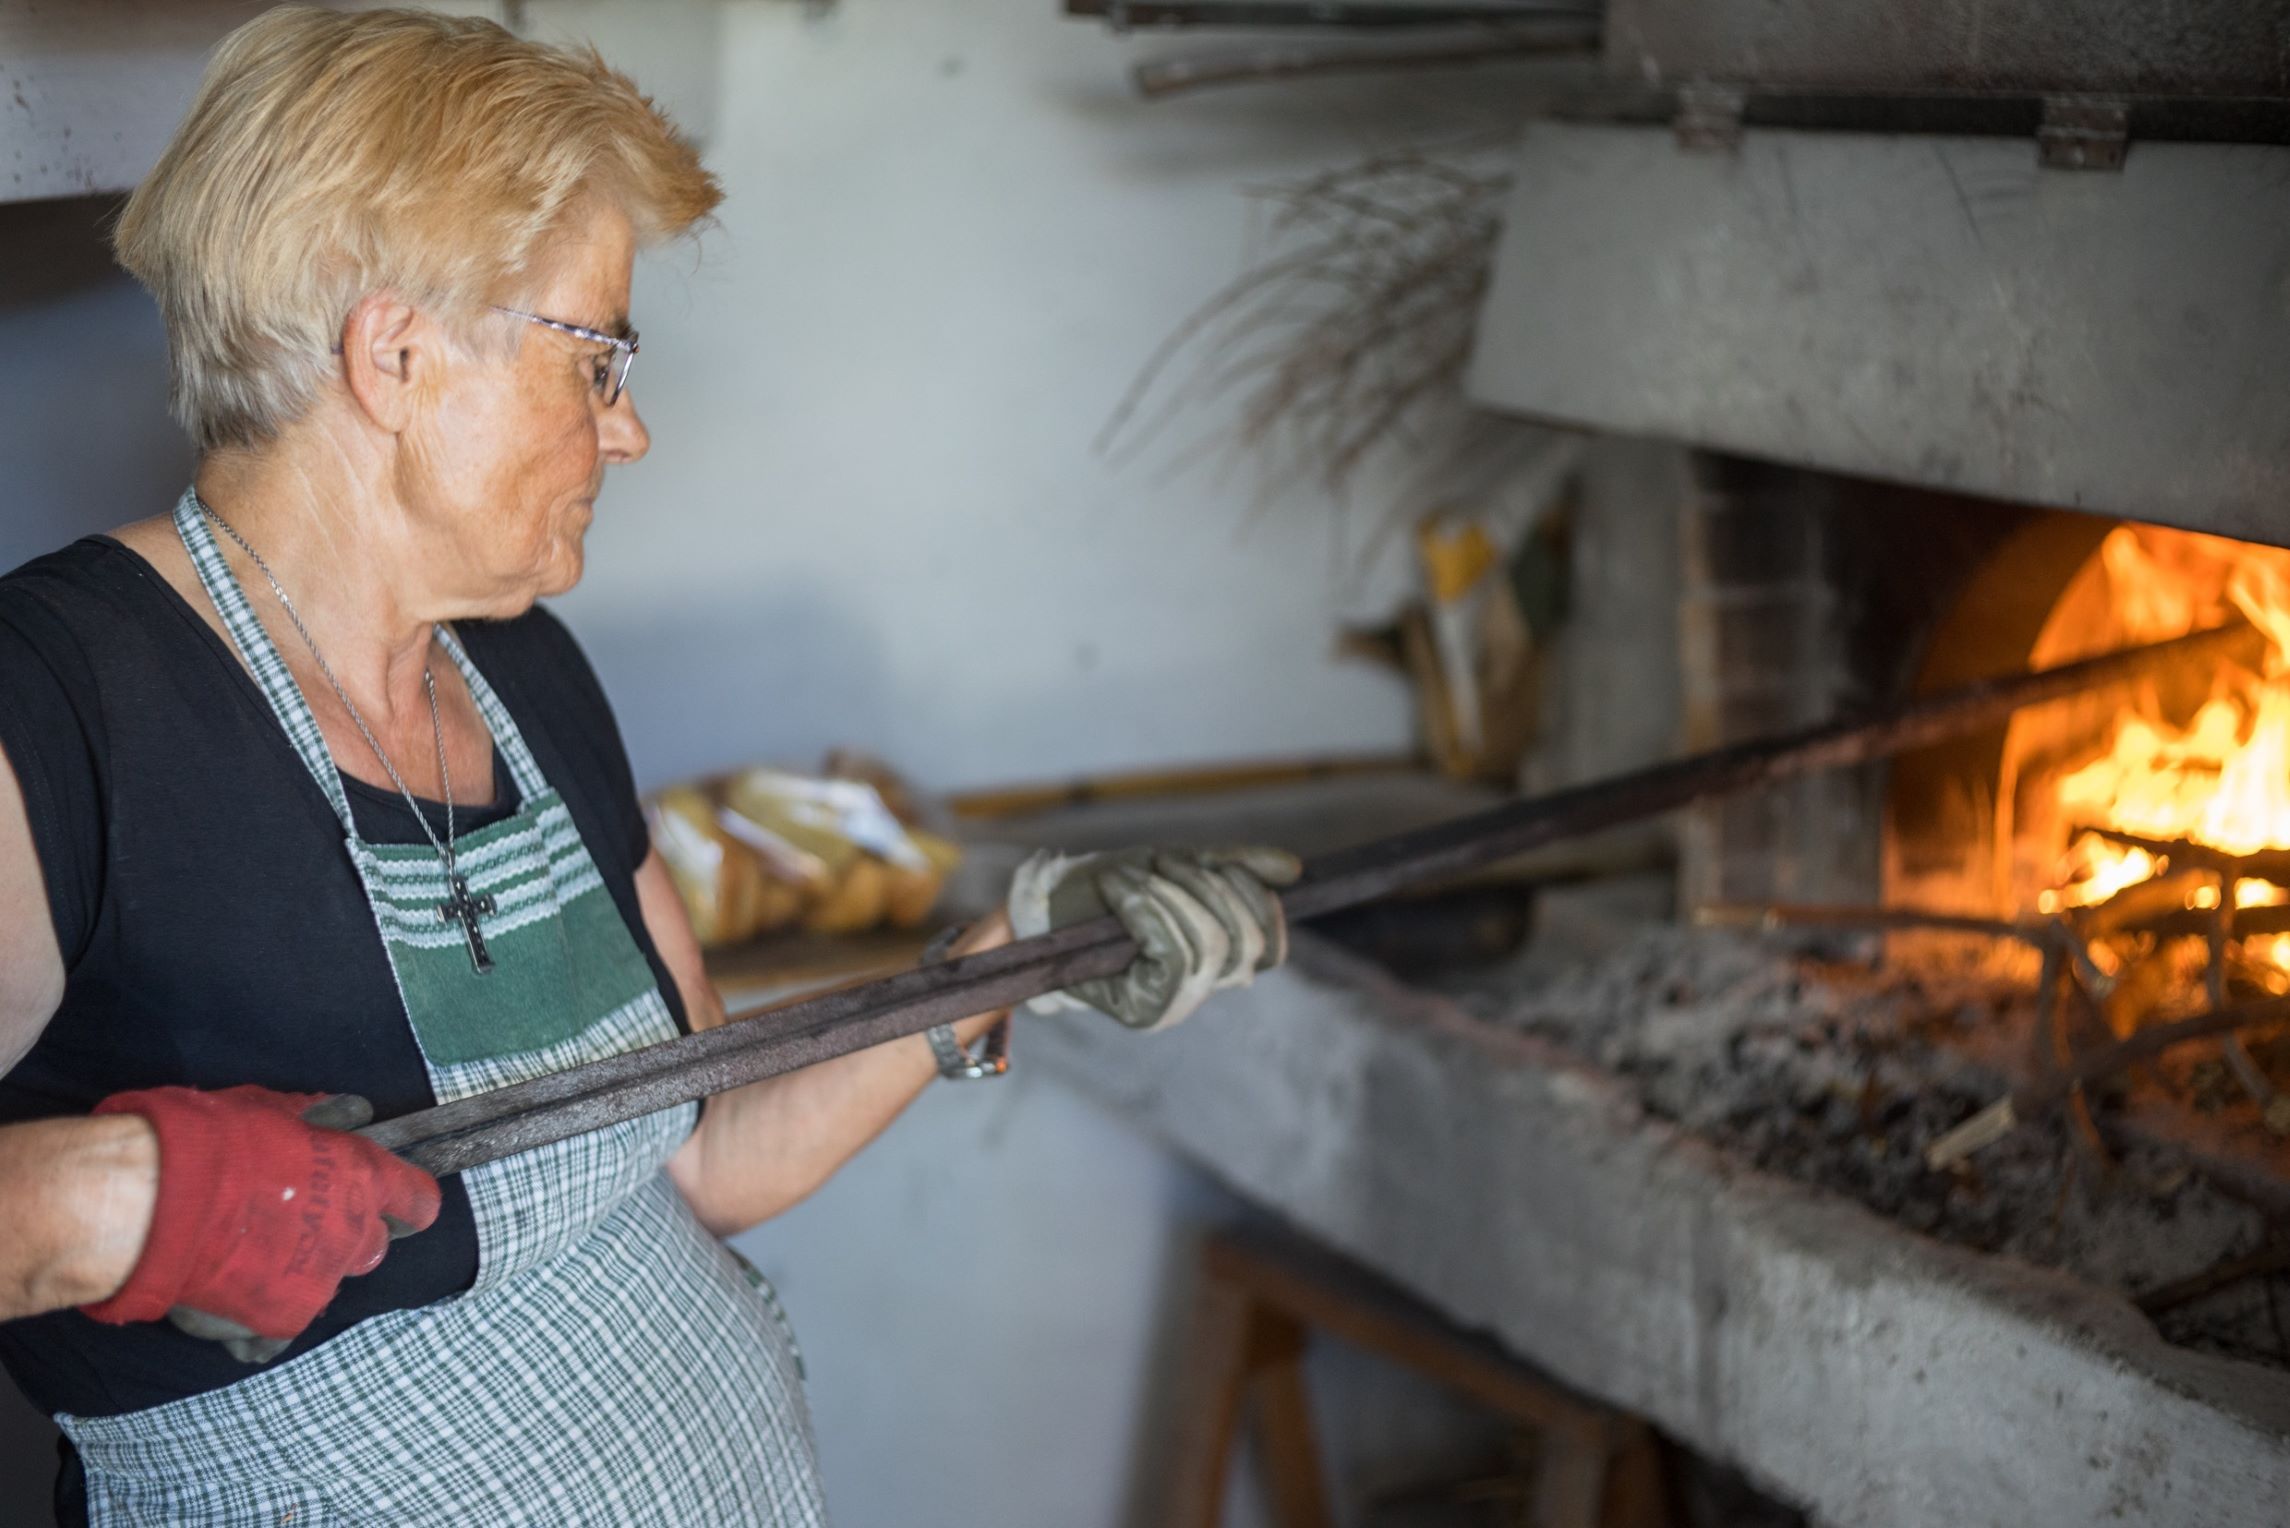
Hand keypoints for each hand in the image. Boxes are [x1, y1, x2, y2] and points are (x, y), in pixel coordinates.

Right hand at [80, 1086, 439, 1361]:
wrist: (156, 1203)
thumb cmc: (214, 1142)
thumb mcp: (274, 1109)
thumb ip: (319, 1115)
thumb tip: (349, 1110)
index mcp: (362, 1178)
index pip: (418, 1200)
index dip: (408, 1201)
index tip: (397, 1202)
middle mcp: (353, 1233)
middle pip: (373, 1246)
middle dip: (348, 1236)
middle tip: (303, 1221)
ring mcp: (321, 1280)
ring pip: (330, 1281)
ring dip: (304, 1270)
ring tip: (254, 1254)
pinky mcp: (282, 1318)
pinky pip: (285, 1322)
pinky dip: (263, 1311)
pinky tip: (233, 1291)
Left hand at [1007, 845, 1301, 1030]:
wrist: (1045, 909)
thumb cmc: (1111, 889)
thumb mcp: (1178, 868)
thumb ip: (1236, 868)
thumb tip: (1294, 868)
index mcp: (1219, 963)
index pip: (1270, 948)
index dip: (1258, 903)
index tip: (1222, 866)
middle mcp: (1203, 992)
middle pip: (1243, 941)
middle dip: (1206, 887)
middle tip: (1163, 860)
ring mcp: (1174, 1007)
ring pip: (1208, 945)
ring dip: (1169, 893)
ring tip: (1132, 872)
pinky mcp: (1143, 1011)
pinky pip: (1171, 954)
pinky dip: (1147, 909)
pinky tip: (1120, 889)